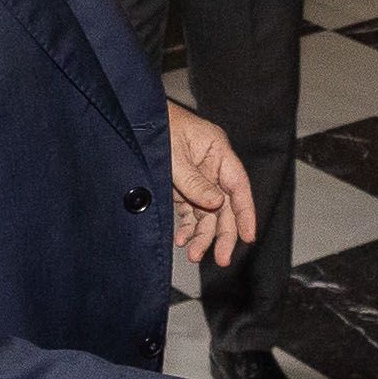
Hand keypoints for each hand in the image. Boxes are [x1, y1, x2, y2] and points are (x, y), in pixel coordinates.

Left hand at [166, 102, 255, 267]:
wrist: (128, 120)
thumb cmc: (153, 126)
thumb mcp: (173, 155)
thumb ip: (194, 181)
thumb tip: (216, 205)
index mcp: (217, 150)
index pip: (238, 185)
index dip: (245, 212)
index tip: (249, 236)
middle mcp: (211, 165)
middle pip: (224, 205)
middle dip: (223, 233)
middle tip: (222, 258)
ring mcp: (196, 176)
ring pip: (207, 212)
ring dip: (202, 234)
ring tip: (194, 255)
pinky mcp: (180, 186)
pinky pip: (190, 210)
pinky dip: (187, 226)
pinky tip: (182, 240)